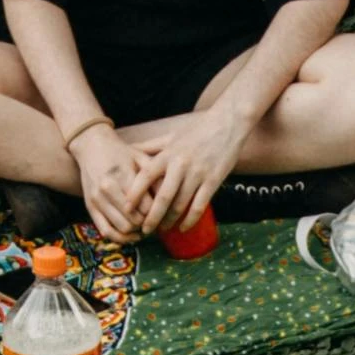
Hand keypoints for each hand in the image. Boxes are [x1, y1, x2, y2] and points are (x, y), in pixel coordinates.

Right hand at [71, 123, 165, 244]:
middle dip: (148, 224)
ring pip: (122, 228)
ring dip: (136, 232)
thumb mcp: (141, 158)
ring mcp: (97, 199)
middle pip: (135, 220)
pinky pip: (106, 231)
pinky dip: (121, 238)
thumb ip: (155, 178)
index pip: (146, 206)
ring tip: (146, 228)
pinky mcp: (89, 207)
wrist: (92, 147)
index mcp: (123, 175)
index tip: (165, 214)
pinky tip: (132, 235)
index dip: (159, 214)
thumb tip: (171, 200)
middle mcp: (107, 188)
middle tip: (157, 222)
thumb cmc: (122, 153)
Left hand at [140, 107, 236, 234]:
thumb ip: (151, 146)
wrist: (228, 123)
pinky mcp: (213, 181)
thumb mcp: (171, 136)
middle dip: (152, 217)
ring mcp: (198, 174)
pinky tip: (183, 228)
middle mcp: (180, 165)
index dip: (135, 194)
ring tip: (162, 229)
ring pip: (180, 204)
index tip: (126, 209)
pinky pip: (199, 206)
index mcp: (168, 154)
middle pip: (162, 197)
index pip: (145, 176)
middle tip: (144, 231)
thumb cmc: (197, 130)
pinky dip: (190, 220)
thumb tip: (129, 149)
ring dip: (170, 220)